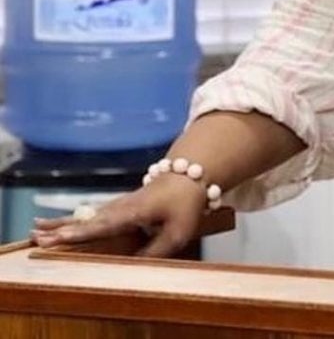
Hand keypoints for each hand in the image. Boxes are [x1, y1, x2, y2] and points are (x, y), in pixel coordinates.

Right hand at [31, 172, 207, 256]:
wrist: (190, 174)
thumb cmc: (185, 204)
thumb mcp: (178, 232)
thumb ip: (155, 251)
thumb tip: (132, 267)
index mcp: (133, 212)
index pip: (102, 225)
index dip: (80, 233)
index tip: (59, 238)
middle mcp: (121, 207)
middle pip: (87, 221)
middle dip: (62, 229)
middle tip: (36, 235)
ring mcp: (119, 205)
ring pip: (87, 217)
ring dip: (62, 225)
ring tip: (37, 231)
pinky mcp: (120, 207)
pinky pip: (93, 216)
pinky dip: (74, 221)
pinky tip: (59, 226)